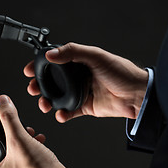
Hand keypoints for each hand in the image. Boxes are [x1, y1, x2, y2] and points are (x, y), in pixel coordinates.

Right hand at [24, 42, 148, 122]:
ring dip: (48, 101)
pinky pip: (70, 111)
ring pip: (59, 97)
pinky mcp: (86, 107)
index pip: (56, 62)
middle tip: (33, 89)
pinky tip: (60, 115)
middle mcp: (80, 77)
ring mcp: (82, 92)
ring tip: (45, 104)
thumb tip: (51, 54)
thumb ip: (73, 52)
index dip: (41, 65)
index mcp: (80, 62)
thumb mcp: (97, 56)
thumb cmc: (122, 73)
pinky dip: (63, 114)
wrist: (137, 95)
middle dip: (40, 86)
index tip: (29, 69)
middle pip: (53, 81)